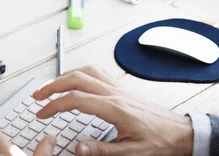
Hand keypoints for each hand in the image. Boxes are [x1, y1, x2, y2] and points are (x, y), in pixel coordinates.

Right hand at [32, 66, 193, 155]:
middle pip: (76, 78)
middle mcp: (115, 94)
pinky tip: (75, 79)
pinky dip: (80, 73)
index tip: (42, 113)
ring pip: (86, 71)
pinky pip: (97, 73)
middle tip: (37, 95)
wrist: (181, 133)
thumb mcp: (131, 153)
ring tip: (50, 86)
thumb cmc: (160, 142)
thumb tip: (77, 148)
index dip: (54, 105)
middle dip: (53, 85)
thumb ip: (102, 150)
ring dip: (65, 76)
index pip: (76, 99)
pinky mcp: (122, 90)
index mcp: (114, 108)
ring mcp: (118, 89)